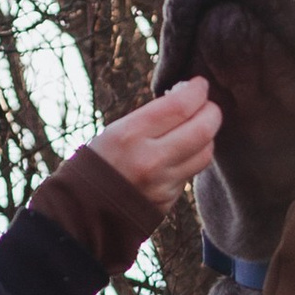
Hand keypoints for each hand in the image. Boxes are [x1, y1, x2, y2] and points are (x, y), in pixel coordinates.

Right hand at [92, 72, 219, 206]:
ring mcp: (162, 184)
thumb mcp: (116, 131)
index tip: (199, 84)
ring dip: (208, 136)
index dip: (197, 90)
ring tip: (199, 126)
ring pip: (205, 153)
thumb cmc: (99, 161)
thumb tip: (187, 99)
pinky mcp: (168, 201)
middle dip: (212, 111)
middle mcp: (149, 160)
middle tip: (207, 104)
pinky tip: (184, 151)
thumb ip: (151, 117)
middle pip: (203, 129)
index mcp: (129, 135)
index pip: (180, 106)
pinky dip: (193, 158)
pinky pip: (191, 173)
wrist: (83, 210)